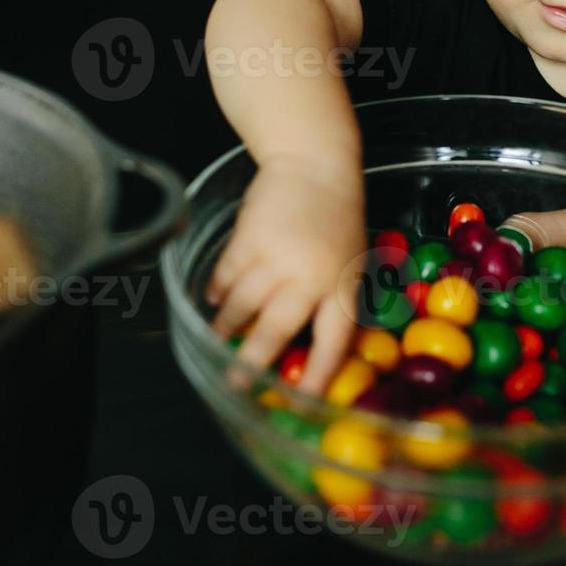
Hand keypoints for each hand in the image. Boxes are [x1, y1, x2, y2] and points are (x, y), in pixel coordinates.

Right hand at [204, 157, 364, 396]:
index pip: (333, 340)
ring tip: (220, 335)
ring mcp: (276, 257)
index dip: (317, 374)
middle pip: (275, 331)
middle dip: (251, 362)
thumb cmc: (337, 218)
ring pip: (241, 306)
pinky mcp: (248, 239)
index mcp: (342, 285)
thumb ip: (330, 298)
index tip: (301, 400)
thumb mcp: (349, 260)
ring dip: (227, 326)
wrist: (315, 165)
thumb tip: (303, 347)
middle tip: (236, 382)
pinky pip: (225, 278)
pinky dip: (218, 291)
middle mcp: (309, 275)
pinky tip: (216, 298)